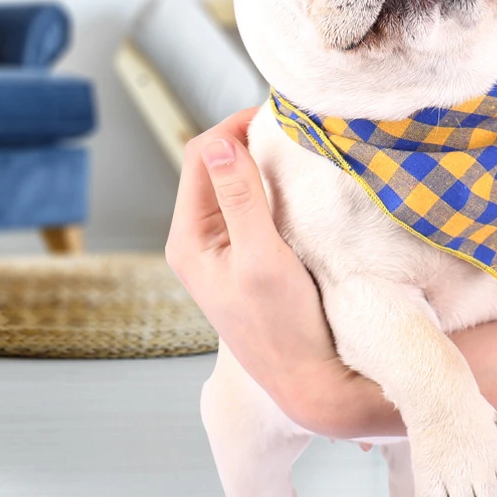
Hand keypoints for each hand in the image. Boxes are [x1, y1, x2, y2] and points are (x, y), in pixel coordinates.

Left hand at [165, 109, 349, 427]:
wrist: (308, 381)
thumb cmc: (282, 328)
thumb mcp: (261, 258)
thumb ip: (240, 200)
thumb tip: (219, 143)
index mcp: (188, 238)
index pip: (200, 155)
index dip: (235, 127)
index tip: (279, 115)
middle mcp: (199, 240)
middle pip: (216, 166)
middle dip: (250, 140)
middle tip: (295, 128)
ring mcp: (224, 249)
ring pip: (236, 184)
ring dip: (262, 163)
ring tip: (299, 150)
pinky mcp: (248, 257)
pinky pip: (253, 207)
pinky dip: (272, 188)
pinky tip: (299, 185)